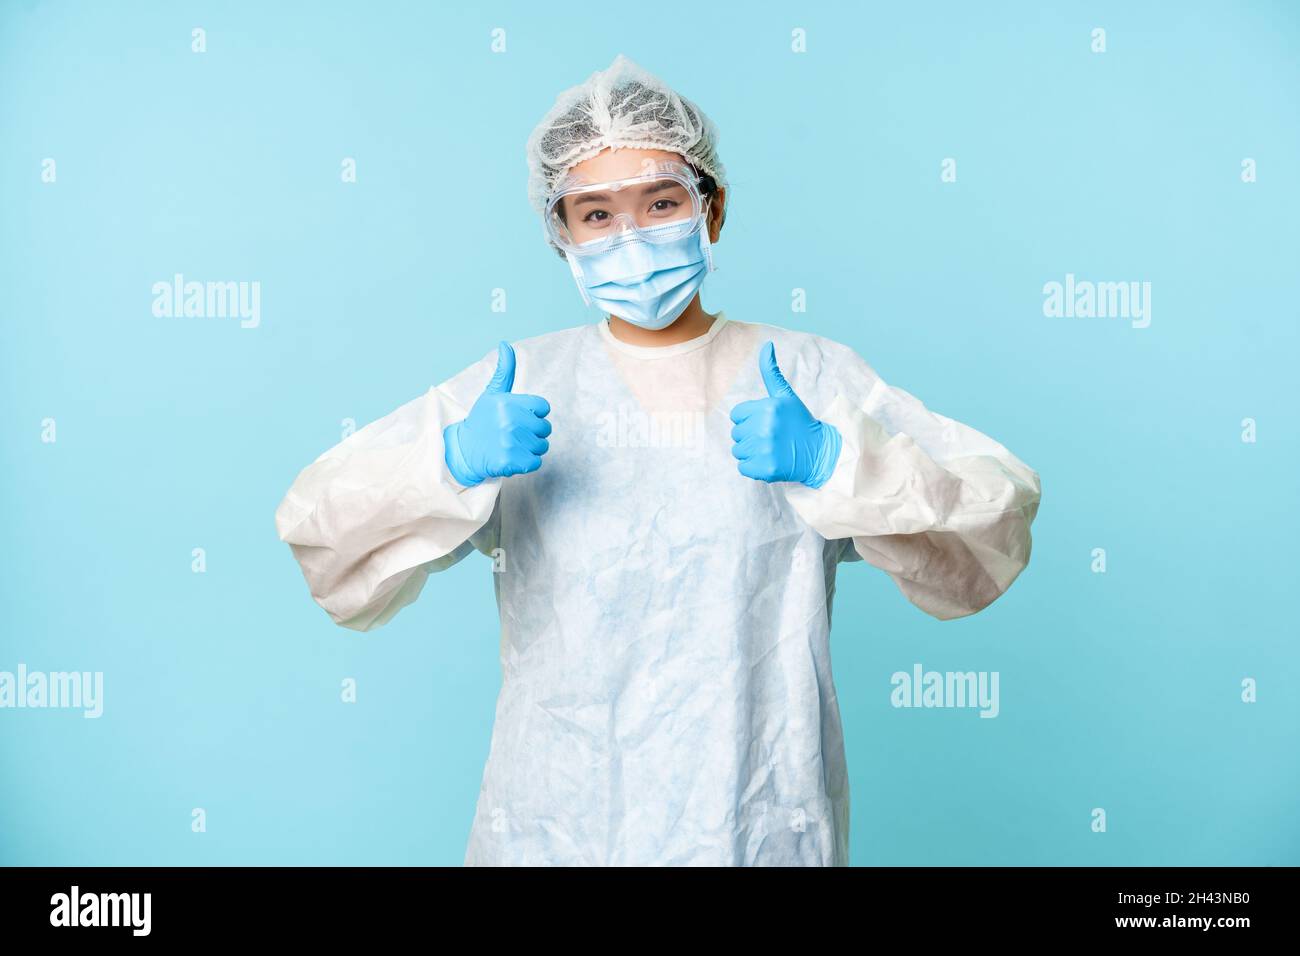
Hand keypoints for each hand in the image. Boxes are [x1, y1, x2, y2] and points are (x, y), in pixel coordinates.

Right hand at [443, 342, 551, 486]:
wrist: (464, 451)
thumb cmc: (482, 421)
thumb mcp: (492, 394)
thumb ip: (505, 371)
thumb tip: (506, 344)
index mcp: (509, 402)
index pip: (544, 408)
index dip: (534, 414)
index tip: (517, 418)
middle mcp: (510, 421)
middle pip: (545, 429)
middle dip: (533, 433)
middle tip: (513, 434)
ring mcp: (511, 442)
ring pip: (542, 446)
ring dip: (530, 448)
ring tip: (511, 445)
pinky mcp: (511, 461)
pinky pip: (536, 462)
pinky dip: (526, 463)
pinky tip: (512, 457)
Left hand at [730, 341, 840, 488]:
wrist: (820, 452)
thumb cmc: (799, 422)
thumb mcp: (786, 395)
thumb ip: (771, 372)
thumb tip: (766, 344)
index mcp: (768, 407)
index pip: (736, 415)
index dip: (749, 419)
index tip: (766, 423)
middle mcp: (765, 427)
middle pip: (736, 434)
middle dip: (750, 436)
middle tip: (771, 437)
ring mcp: (766, 448)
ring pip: (738, 451)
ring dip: (751, 453)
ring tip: (771, 449)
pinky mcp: (766, 468)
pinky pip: (743, 468)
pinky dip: (754, 468)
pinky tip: (770, 461)